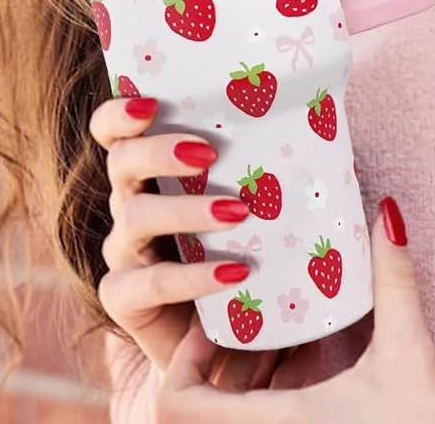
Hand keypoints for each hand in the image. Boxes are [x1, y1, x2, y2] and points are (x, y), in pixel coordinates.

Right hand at [90, 93, 280, 389]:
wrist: (236, 331)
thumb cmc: (250, 244)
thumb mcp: (255, 196)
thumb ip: (266, 157)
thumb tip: (321, 108)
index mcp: (151, 170)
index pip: (114, 131)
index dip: (120, 114)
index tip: (153, 103)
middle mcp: (129, 203)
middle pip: (120, 163)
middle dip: (158, 152)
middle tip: (208, 153)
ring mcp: (125, 253)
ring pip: (132, 218)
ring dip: (186, 210)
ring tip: (237, 212)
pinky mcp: (125, 301)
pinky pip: (147, 285)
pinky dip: (191, 278)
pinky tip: (233, 274)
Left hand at [154, 196, 434, 423]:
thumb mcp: (408, 352)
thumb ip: (394, 281)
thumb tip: (386, 213)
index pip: (176, 406)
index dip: (180, 361)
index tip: (215, 322)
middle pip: (190, 414)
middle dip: (209, 365)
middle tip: (243, 315)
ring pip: (223, 423)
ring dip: (234, 382)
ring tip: (270, 332)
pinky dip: (258, 401)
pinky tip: (297, 365)